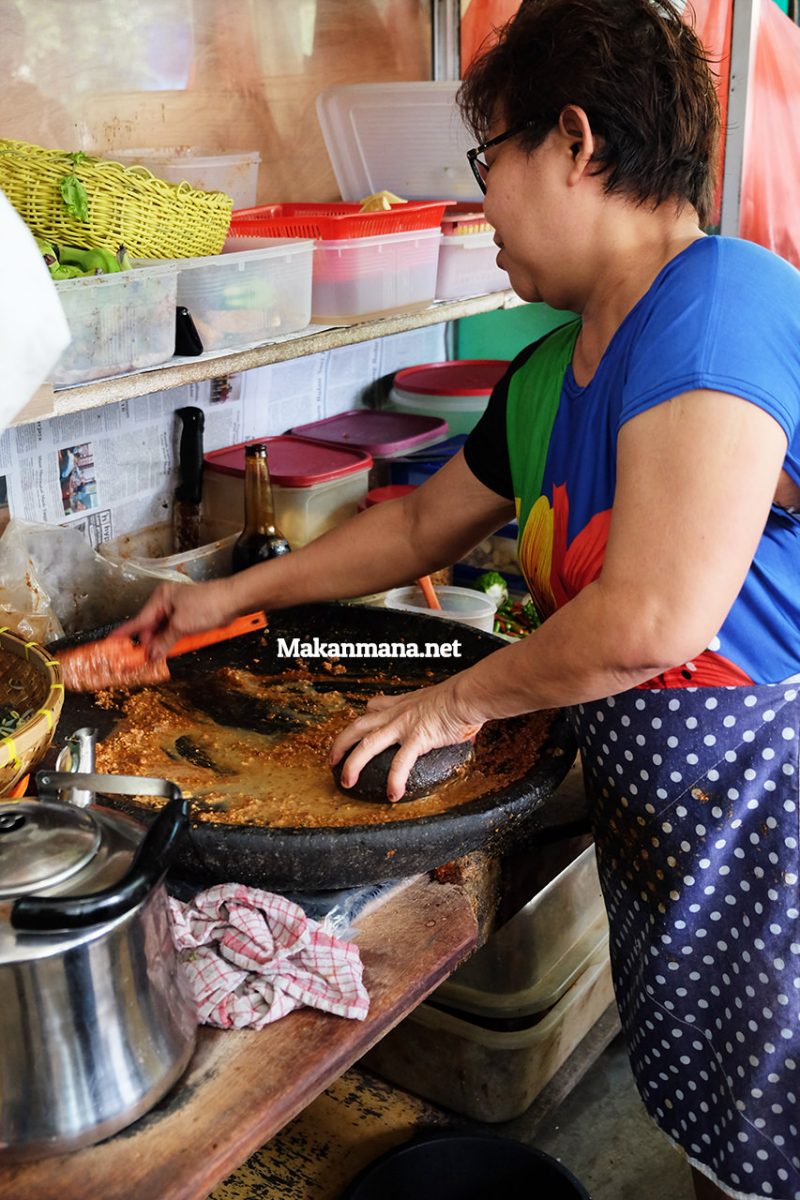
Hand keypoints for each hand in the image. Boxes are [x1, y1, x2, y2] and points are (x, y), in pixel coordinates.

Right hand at [113, 578, 235, 658]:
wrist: (234, 600)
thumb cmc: (208, 604)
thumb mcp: (181, 625)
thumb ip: (164, 641)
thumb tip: (151, 654)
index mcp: (161, 598)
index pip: (139, 619)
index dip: (125, 633)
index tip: (111, 642)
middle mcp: (167, 603)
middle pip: (151, 628)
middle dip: (148, 644)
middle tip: (141, 660)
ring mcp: (179, 610)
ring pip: (163, 632)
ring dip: (161, 644)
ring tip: (155, 658)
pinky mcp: (190, 617)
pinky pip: (175, 632)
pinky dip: (172, 641)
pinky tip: (169, 650)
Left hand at [330, 678, 482, 801]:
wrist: (468, 695)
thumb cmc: (463, 697)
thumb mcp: (445, 702)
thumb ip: (446, 718)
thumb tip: (465, 731)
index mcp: (404, 704)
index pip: (374, 706)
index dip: (364, 717)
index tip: (360, 727)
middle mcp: (398, 713)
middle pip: (358, 725)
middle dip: (340, 743)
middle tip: (332, 760)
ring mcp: (404, 725)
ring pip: (367, 743)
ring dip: (353, 763)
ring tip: (347, 781)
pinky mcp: (417, 737)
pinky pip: (400, 762)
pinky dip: (394, 779)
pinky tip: (393, 795)